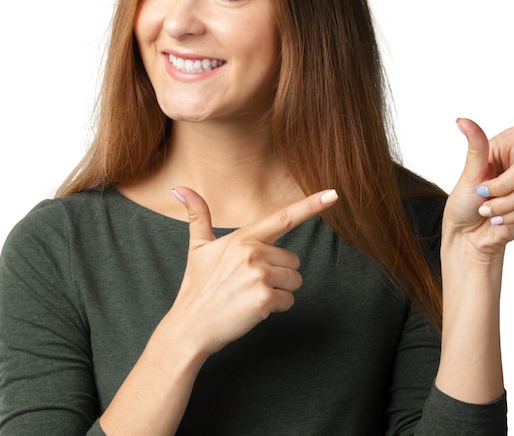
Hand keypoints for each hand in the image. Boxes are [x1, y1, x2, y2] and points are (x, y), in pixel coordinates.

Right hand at [164, 187, 338, 356]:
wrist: (190, 327)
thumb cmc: (197, 287)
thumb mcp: (198, 248)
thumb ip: (198, 216)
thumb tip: (180, 187)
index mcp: (243, 238)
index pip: (284, 217)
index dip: (311, 204)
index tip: (333, 194)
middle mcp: (253, 253)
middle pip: (293, 260)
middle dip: (279, 273)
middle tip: (250, 282)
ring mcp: (260, 276)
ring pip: (294, 280)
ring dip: (279, 290)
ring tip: (251, 294)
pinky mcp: (265, 299)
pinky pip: (289, 300)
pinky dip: (276, 307)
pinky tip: (253, 308)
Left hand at [443, 90, 513, 260]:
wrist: (469, 232)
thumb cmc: (464, 200)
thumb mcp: (469, 172)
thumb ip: (475, 146)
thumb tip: (462, 120)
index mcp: (509, 143)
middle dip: (503, 186)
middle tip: (482, 195)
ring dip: (505, 204)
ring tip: (488, 208)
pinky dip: (512, 215)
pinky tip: (499, 218)